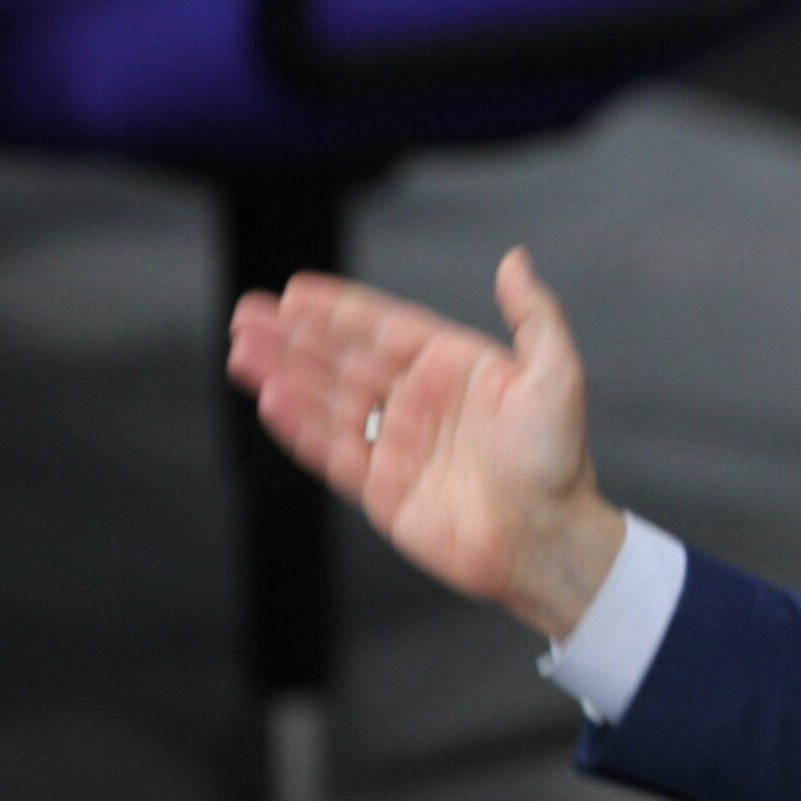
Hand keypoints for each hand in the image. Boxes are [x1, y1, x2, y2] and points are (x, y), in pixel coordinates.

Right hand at [226, 247, 625, 640]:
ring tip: (242, 349)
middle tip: (249, 313)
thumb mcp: (556, 376)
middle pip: (345, 359)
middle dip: (295, 337)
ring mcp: (398, 444)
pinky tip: (269, 399)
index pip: (386, 328)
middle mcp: (421, 400)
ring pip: (328, 400)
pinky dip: (299, 425)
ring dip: (284, 374)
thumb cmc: (558, 460)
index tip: (298, 291)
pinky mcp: (382, 488)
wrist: (548, 541)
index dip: (340, 310)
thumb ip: (534, 316)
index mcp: (456, 367)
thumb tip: (515, 260)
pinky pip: (332, 450)